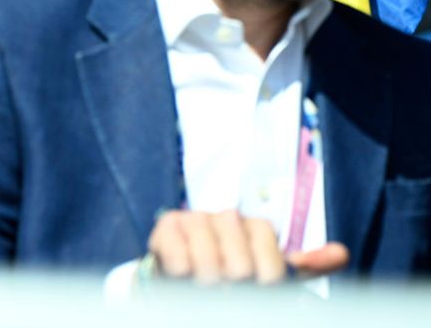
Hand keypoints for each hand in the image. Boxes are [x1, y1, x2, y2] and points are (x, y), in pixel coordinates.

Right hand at [146, 209, 348, 284]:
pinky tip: (184, 279)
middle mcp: (226, 217)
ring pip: (208, 255)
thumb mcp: (270, 277)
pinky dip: (183, 272)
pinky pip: (178, 253)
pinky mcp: (168, 226)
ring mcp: (195, 218)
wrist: (184, 285)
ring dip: (208, 280)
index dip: (264, 274)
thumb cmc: (233, 283)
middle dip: (234, 282)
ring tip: (206, 291)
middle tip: (228, 292)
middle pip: (238, 253)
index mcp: (255, 228)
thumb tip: (342, 253)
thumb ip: (305, 266)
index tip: (258, 288)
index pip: (267, 242)